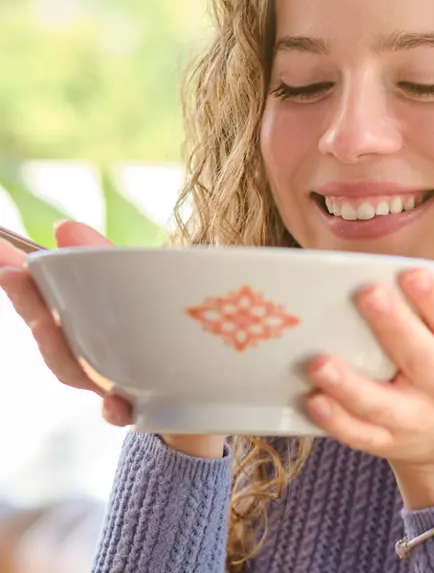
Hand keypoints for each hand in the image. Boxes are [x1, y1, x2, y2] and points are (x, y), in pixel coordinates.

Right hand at [0, 220, 223, 458]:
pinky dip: (115, 410)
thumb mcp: (139, 288)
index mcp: (83, 325)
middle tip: (8, 271)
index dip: (18, 281)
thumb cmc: (160, 334)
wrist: (207, 391)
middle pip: (51, 334)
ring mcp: (112, 383)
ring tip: (45, 325)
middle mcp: (89, 356)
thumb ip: (101, 258)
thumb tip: (61, 227)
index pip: (42, 301)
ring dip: (59, 350)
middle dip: (28, 303)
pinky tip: (115, 404)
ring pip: (77, 371)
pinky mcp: (145, 408)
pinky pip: (125, 413)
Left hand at [304, 233, 433, 508]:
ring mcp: (414, 419)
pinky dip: (336, 422)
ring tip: (319, 361)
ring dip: (350, 385)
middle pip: (421, 360)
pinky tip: (313, 399)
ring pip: (382, 405)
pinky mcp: (385, 441)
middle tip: (368, 293)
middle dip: (395, 327)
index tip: (411, 273)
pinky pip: (360, 436)